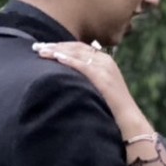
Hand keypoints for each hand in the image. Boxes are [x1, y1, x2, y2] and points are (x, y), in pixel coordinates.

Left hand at [33, 42, 147, 135]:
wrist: (128, 119)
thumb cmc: (112, 108)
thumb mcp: (99, 87)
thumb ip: (87, 78)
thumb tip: (68, 76)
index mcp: (105, 61)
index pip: (79, 48)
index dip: (61, 45)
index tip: (45, 47)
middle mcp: (105, 61)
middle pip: (76, 48)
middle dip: (55, 46)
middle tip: (37, 47)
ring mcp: (105, 68)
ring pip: (77, 54)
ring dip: (57, 51)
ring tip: (41, 51)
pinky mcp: (103, 78)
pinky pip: (83, 66)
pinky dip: (69, 60)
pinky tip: (56, 58)